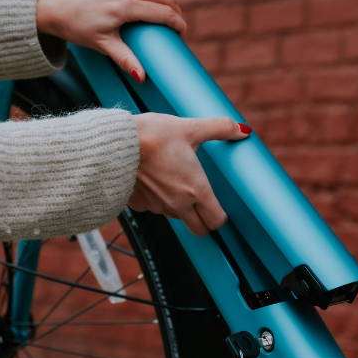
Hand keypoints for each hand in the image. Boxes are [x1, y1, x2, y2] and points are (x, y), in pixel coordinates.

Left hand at [36, 0, 185, 81]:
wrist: (51, 5)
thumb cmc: (76, 27)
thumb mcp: (102, 44)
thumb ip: (126, 59)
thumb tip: (143, 77)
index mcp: (126, 6)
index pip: (166, 13)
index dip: (179, 24)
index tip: (181, 33)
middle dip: (175, 11)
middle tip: (171, 24)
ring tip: (160, 11)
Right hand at [129, 113, 252, 235]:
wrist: (115, 144)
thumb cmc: (153, 136)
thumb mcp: (190, 128)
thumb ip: (219, 129)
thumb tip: (242, 130)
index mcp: (196, 190)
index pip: (216, 221)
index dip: (220, 216)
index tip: (218, 207)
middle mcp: (178, 204)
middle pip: (198, 229)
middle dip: (203, 220)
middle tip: (202, 202)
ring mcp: (157, 207)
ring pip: (175, 217)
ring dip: (178, 207)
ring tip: (174, 180)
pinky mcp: (139, 204)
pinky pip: (153, 208)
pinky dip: (156, 200)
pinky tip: (154, 180)